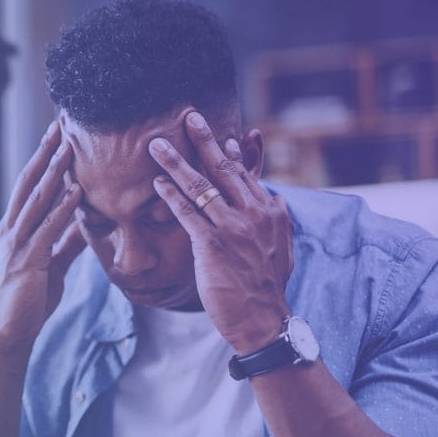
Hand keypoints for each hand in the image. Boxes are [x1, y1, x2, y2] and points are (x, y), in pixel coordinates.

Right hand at [0, 121, 86, 351]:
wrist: (6, 333)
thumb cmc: (27, 300)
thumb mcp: (50, 265)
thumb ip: (65, 242)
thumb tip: (83, 224)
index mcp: (14, 228)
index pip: (29, 185)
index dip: (43, 159)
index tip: (57, 136)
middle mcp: (11, 229)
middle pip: (29, 182)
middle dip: (45, 153)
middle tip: (59, 125)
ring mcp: (17, 243)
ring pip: (37, 199)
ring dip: (55, 172)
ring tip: (69, 147)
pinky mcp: (28, 260)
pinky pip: (48, 228)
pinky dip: (63, 208)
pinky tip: (77, 191)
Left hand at [148, 111, 293, 353]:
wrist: (263, 320)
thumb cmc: (266, 286)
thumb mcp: (281, 247)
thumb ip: (276, 220)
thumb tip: (275, 199)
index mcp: (270, 212)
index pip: (246, 174)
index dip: (230, 153)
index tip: (220, 134)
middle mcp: (253, 213)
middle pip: (223, 169)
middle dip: (204, 141)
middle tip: (189, 116)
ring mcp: (232, 227)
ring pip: (200, 186)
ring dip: (176, 163)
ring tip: (157, 145)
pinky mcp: (212, 244)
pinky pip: (187, 213)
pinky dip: (170, 195)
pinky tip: (157, 183)